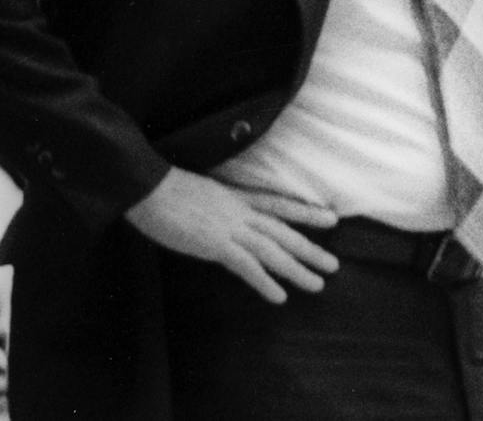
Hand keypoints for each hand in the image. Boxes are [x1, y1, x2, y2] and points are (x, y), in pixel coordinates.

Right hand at [125, 167, 338, 302]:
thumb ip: (218, 207)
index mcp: (237, 196)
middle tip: (334, 265)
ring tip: (318, 284)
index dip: (306, 211)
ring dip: (297, 269)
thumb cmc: (165, 189)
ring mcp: (230, 227)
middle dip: (310, 248)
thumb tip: (223, 221)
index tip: (331, 217)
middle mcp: (240, 210)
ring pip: (273, 250)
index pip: (279, 203)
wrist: (147, 184)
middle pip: (283, 231)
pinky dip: (264, 281)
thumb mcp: (203, 193)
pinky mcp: (215, 244)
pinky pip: (246, 265)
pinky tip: (279, 297)